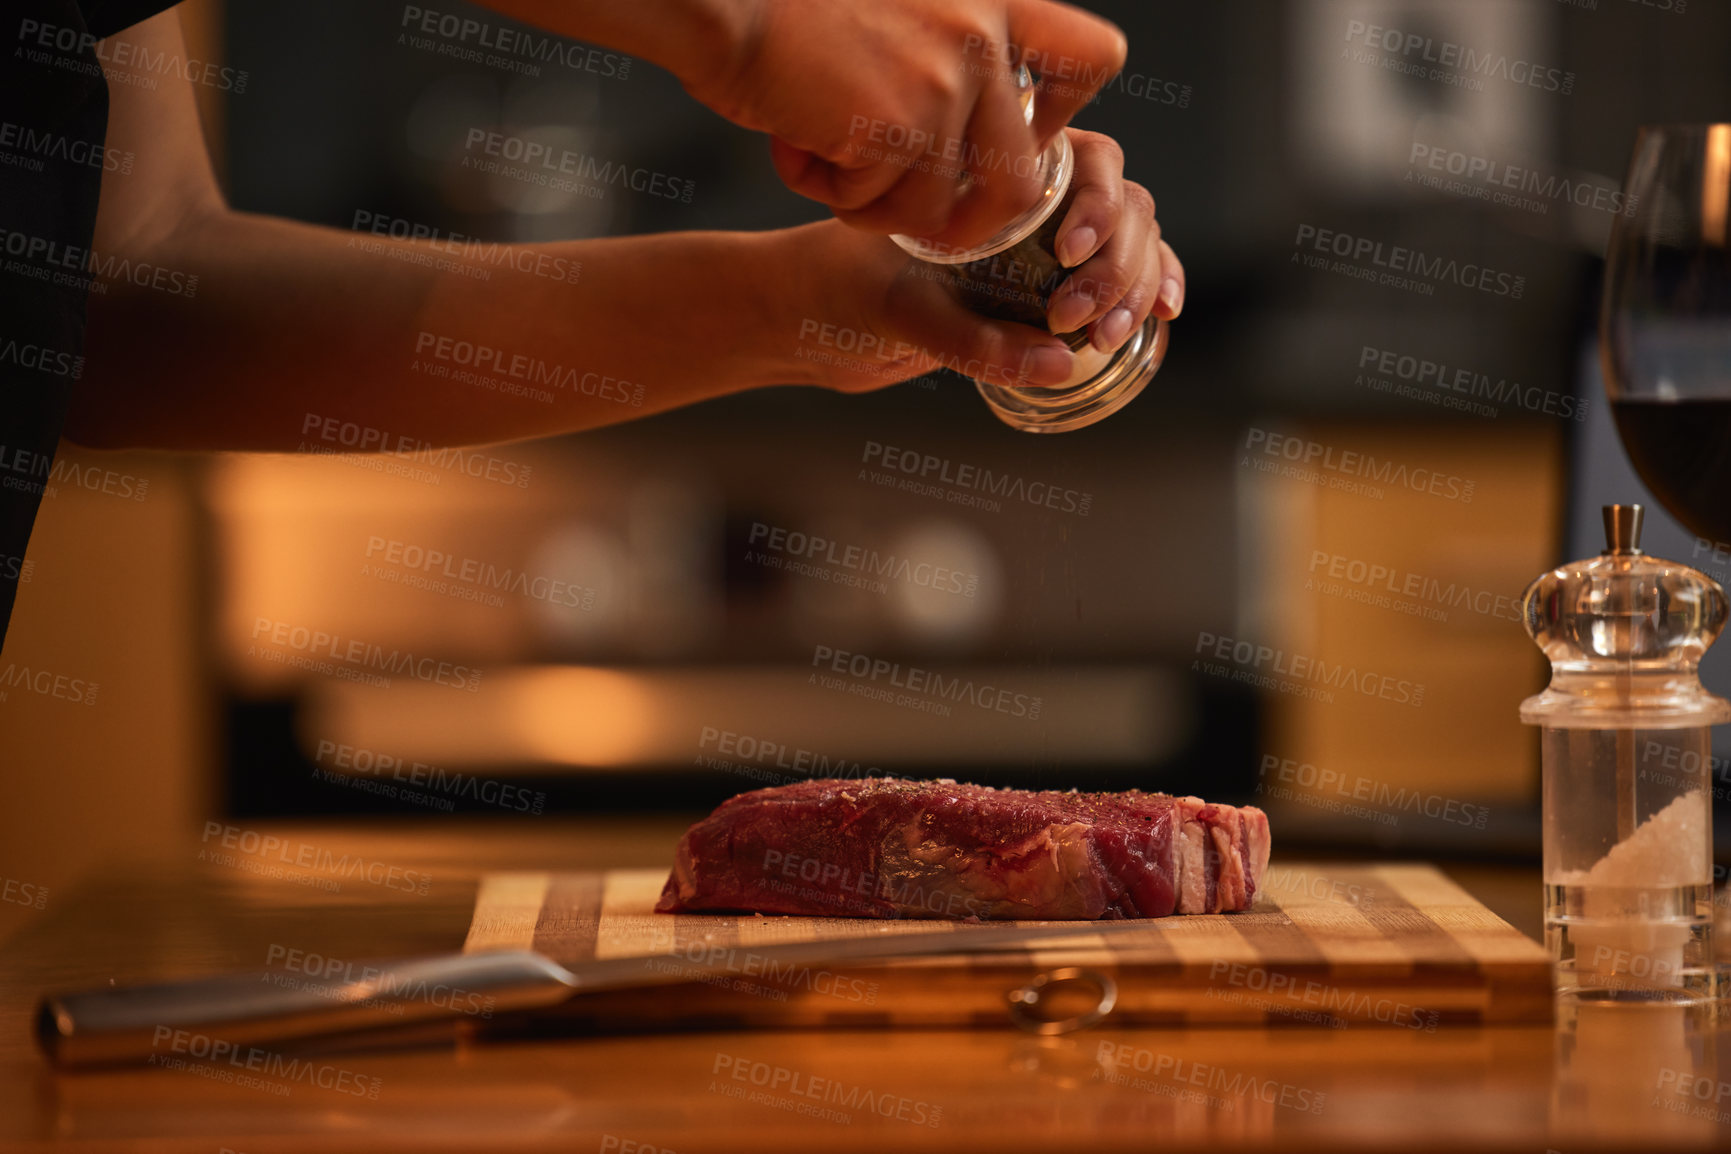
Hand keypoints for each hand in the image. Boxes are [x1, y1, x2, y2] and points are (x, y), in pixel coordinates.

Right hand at [685, 0, 1126, 250]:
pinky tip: (797, 148)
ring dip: (877, 208)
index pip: (1091, 59)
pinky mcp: (898, 127)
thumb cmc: (792, 7)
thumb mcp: (902, 12)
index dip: (1064, 119)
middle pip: (1022, 181)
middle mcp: (982, 39)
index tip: (1023, 136)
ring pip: (936, 207)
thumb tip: (973, 135)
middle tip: (918, 218)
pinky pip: (879, 206)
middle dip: (970, 224)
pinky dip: (833, 196)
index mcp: (991, 4)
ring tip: (823, 162)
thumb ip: (948, 52)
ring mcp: (944, 84)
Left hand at [779, 130, 1182, 394]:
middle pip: (1123, 206)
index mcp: (996, 168)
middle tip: (1078, 319)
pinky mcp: (1045, 283)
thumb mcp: (902, 313)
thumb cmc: (841, 288)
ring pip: (1130, 242)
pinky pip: (1116, 275)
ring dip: (1136, 285)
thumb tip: (1056, 365)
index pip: (1088, 163)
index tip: (1067, 259)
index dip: (1096, 209)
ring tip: (1107, 336)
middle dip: (1118, 262)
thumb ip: (973, 342)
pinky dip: (1148, 287)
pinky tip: (1164, 315)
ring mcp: (1044, 238)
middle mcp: (1031, 194)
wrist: (810, 318)